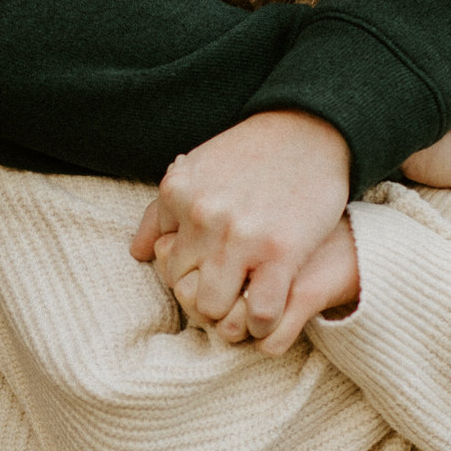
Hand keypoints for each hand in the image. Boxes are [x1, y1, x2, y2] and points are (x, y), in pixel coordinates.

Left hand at [131, 110, 350, 342]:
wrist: (310, 130)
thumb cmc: (252, 154)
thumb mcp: (197, 171)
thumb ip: (161, 212)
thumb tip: (139, 253)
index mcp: (178, 195)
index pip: (165, 265)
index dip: (190, 276)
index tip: (212, 275)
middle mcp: (203, 216)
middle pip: (186, 291)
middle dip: (208, 299)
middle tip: (231, 296)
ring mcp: (241, 236)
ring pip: (215, 310)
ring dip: (233, 316)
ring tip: (248, 307)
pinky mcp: (281, 252)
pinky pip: (260, 313)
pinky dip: (263, 321)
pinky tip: (271, 308)